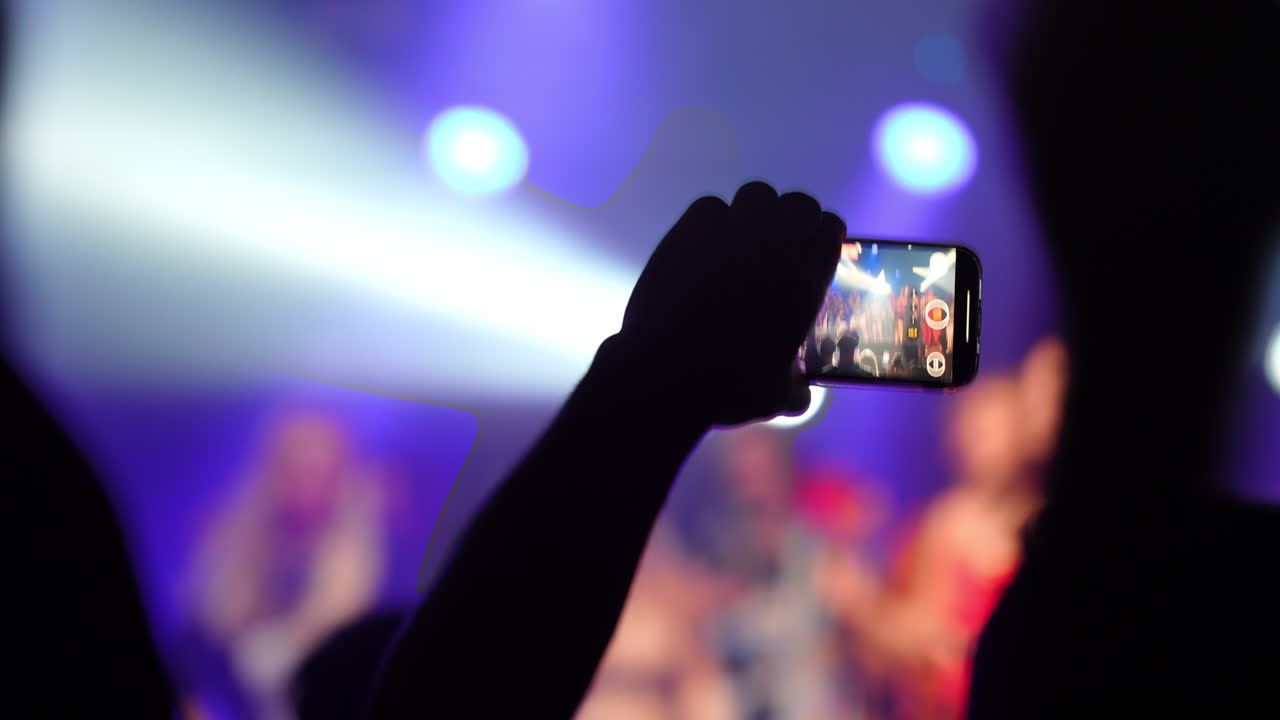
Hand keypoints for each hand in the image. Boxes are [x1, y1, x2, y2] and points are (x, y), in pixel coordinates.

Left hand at [608, 181, 843, 426]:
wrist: (665, 374)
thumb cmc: (726, 388)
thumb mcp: (774, 397)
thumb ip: (795, 390)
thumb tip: (802, 395)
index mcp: (803, 282)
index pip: (830, 229)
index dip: (824, 235)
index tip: (814, 246)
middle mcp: (773, 249)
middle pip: (799, 204)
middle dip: (795, 216)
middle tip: (781, 238)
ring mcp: (730, 235)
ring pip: (758, 193)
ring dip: (757, 209)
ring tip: (745, 233)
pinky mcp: (688, 233)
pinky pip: (710, 205)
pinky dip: (712, 217)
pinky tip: (706, 241)